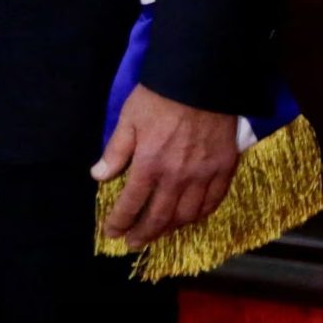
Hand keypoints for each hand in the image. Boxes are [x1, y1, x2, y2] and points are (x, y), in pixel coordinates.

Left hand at [92, 84, 239, 248]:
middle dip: (143, 234)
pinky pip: (212, 202)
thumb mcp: (129, 118)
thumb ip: (115, 151)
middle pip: (158, 217)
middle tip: (133, 243)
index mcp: (149, 164)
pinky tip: (190, 218)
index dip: (119, 222)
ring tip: (159, 233)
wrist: (202, 79)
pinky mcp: (224, 168)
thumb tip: (98, 176)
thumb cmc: (160, 96)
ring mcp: (203, 175)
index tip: (112, 232)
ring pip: (186, 215)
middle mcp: (176, 177)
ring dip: (170, 230)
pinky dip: (200, 215)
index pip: (131, 204)